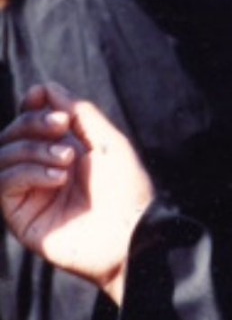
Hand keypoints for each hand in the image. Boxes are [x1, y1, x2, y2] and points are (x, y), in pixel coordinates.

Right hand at [0, 82, 153, 302]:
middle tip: (63, 125)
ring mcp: (30, 195)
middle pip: (12, 136)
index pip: (30, 125)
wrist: (131, 232)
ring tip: (68, 157)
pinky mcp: (20, 218)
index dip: (31, 107)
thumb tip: (46, 87)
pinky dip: (29, 171)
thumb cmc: (126, 187)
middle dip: (33, 122)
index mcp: (63, 152)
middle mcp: (42, 171)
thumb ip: (78, 112)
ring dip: (33, 148)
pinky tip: (58, 177)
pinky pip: (5, 183)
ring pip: (3, 157)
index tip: (40, 95)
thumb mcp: (106, 141)